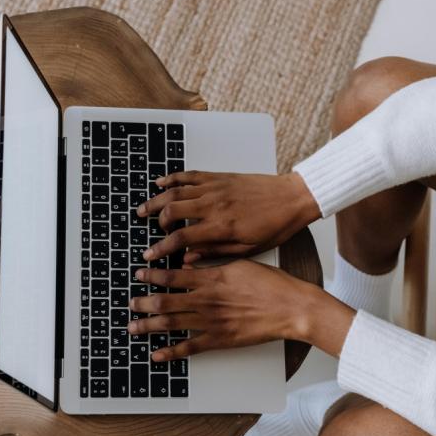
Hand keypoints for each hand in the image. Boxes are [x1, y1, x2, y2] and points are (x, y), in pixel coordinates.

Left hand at [128, 260, 354, 360]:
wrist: (291, 308)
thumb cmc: (271, 284)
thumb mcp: (240, 264)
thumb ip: (212, 264)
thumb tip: (189, 264)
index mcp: (211, 279)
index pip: (172, 276)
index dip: (152, 276)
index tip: (139, 275)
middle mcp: (206, 300)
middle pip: (165, 301)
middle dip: (143, 303)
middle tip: (130, 303)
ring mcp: (212, 322)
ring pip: (172, 324)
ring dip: (149, 326)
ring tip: (133, 327)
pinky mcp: (220, 340)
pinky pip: (189, 347)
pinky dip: (171, 352)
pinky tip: (157, 354)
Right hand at [137, 171, 320, 261]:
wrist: (292, 198)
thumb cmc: (275, 226)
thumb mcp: (247, 249)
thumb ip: (215, 253)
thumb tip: (189, 259)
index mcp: (221, 227)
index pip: (181, 239)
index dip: (161, 248)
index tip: (150, 255)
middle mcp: (214, 205)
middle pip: (172, 211)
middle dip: (154, 222)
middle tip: (146, 229)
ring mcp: (215, 188)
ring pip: (175, 191)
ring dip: (156, 200)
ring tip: (144, 208)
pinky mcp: (219, 177)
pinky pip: (189, 175)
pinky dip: (172, 178)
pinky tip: (161, 183)